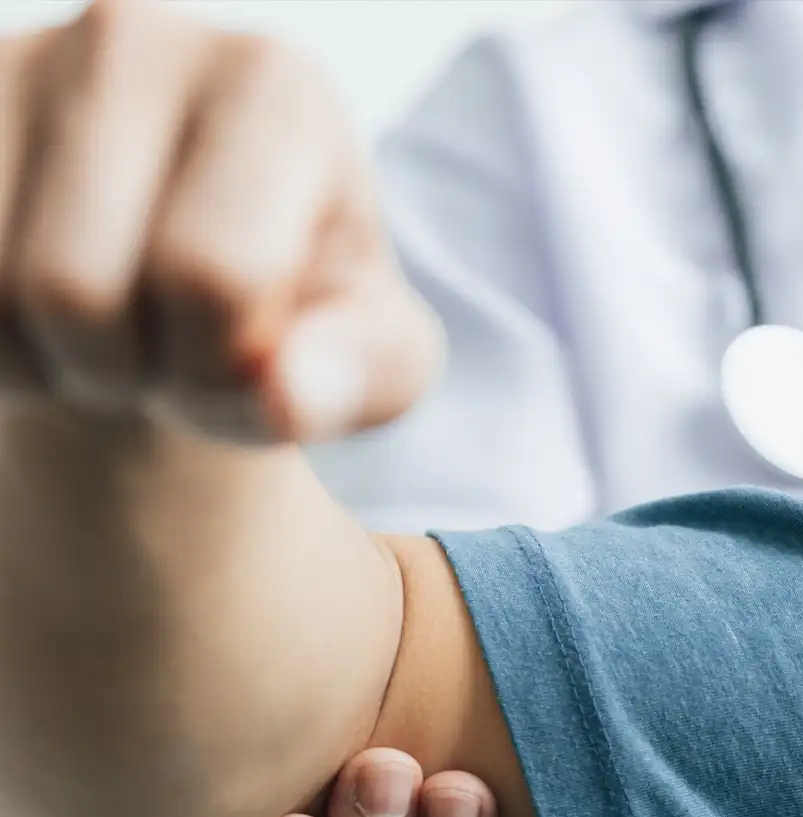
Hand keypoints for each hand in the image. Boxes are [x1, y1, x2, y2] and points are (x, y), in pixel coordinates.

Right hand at [0, 0, 439, 442]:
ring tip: (108, 334)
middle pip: (73, 291)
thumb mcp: (371, 355)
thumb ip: (355, 377)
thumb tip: (284, 396)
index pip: (209, 277)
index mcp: (276, 87)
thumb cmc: (302, 312)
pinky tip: (37, 316)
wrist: (190, 274)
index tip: (244, 366)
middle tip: (165, 354)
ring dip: (44, 363)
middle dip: (123, 372)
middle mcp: (137, 37)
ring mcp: (15, 53)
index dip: (217, 371)